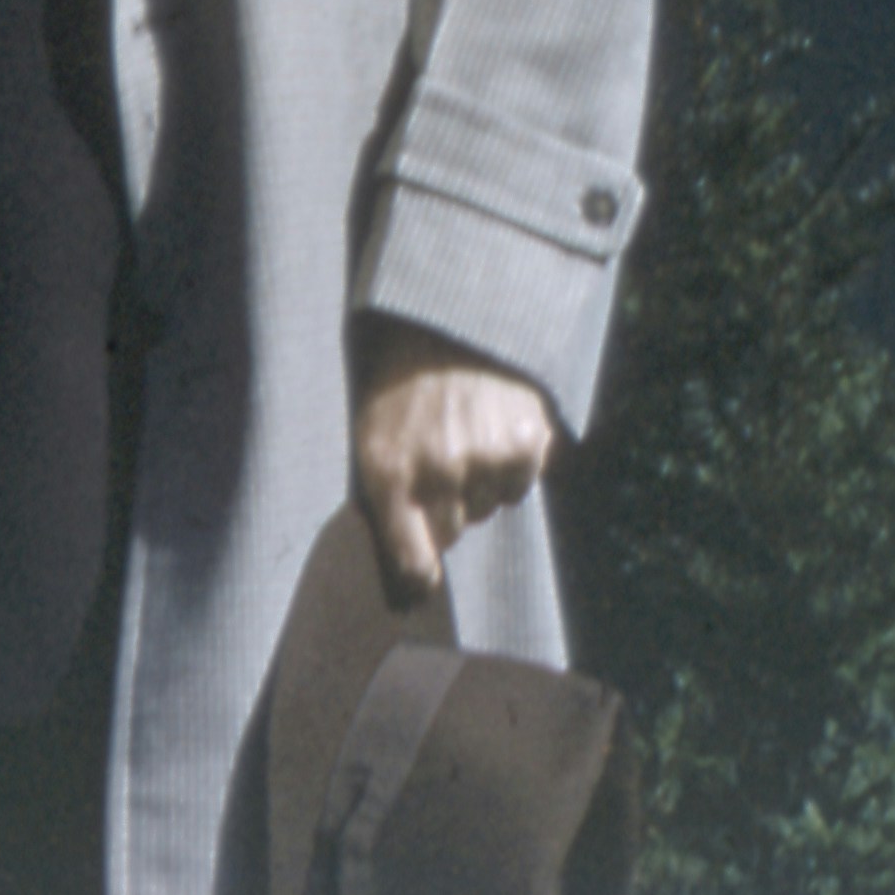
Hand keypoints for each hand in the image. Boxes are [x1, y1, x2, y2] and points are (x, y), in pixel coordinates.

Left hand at [351, 344, 556, 602]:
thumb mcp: (369, 438)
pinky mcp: (525, 439)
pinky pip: (520, 484)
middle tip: (438, 463)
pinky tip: (492, 429)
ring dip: (479, 484)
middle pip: (453, 533)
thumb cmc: (398, 388)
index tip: (426, 574)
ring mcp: (484, 455)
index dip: (422, 574)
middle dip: (446, 509)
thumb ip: (385, 502)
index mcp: (390, 474)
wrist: (443, 320)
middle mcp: (439, 470)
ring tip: (464, 437)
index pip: (416, 565)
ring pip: (488, 507)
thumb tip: (413, 573)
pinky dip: (511, 465)